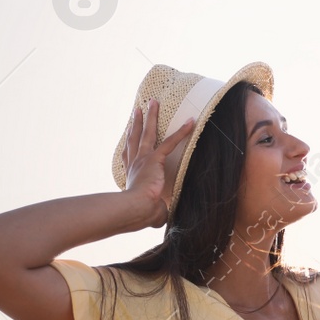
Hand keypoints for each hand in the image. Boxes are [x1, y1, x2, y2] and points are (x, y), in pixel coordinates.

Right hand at [122, 98, 195, 228]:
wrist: (135, 209)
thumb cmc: (141, 214)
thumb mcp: (149, 211)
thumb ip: (156, 211)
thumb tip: (162, 217)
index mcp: (131, 175)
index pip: (129, 155)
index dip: (129, 143)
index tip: (128, 134)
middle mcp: (134, 164)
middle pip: (135, 138)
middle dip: (138, 122)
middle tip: (137, 109)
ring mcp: (143, 159)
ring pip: (148, 133)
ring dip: (151, 116)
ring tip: (153, 102)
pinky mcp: (155, 159)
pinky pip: (170, 141)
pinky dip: (182, 131)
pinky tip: (190, 121)